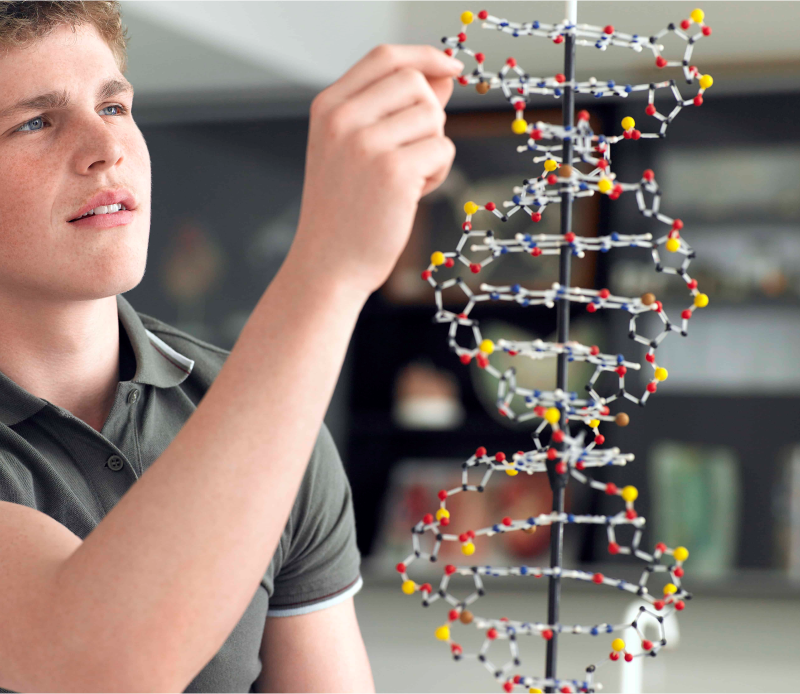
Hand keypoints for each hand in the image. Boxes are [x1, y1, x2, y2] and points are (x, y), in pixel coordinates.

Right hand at [290, 44, 462, 296]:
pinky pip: (443, 150)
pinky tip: (411, 196)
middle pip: (415, 83)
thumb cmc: (345, 211)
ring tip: (405, 180)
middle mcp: (342, 119)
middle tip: (411, 154)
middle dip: (429, 116)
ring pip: (433, 117)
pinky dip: (437, 174)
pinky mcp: (394, 172)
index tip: (451, 68)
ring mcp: (366, 144)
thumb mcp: (356, 150)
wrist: (328, 265)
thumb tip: (443, 77)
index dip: (424, 57)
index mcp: (328, 108)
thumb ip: (395, 110)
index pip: (384, 58)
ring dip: (432, 149)